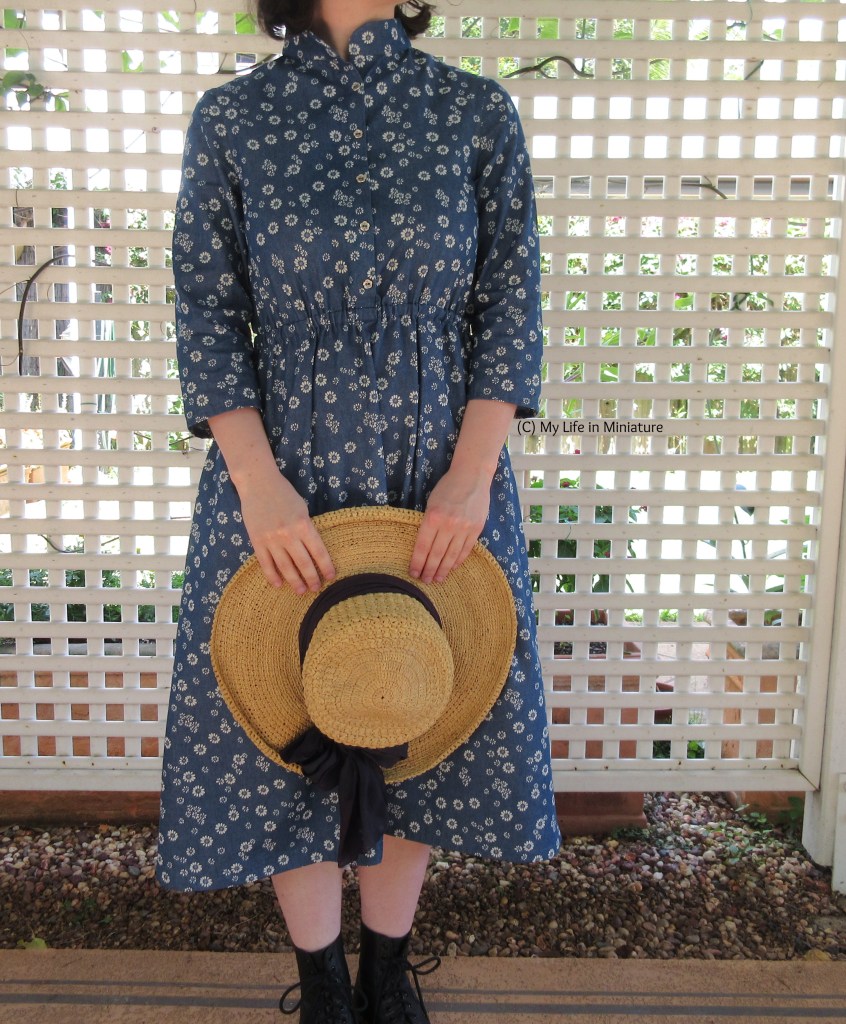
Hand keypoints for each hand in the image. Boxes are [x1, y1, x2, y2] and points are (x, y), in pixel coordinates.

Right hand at [237, 472, 335, 593]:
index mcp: (303, 525)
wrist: (258, 483)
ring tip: (301, 591)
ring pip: (285, 567)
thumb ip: (307, 529)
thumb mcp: (302, 508)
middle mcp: (288, 534)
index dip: (326, 567)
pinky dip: (272, 576)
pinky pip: (266, 563)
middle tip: (316, 589)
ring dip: (294, 581)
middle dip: (311, 579)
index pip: (318, 552)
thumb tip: (313, 551)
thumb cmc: (284, 494)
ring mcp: (271, 539)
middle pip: (303, 563)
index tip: (331, 577)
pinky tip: (278, 584)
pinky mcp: (257, 541)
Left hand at [409, 468, 490, 583]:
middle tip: (424, 581)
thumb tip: (424, 548)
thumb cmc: (447, 487)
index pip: (422, 547)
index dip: (417, 562)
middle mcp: (448, 524)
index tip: (413, 573)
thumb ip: (428, 524)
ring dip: (443, 570)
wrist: (472, 476)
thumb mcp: (431, 503)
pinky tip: (452, 568)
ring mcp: (464, 528)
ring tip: (437, 579)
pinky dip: (458, 561)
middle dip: (429, 570)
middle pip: (436, 554)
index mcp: (433, 517)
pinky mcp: (476, 529)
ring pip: (451, 555)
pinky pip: (465, 550)